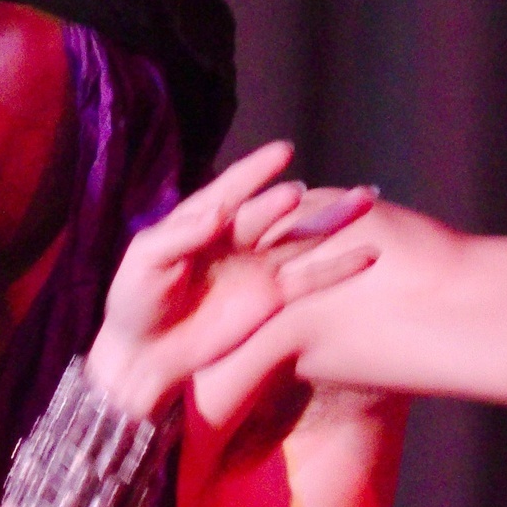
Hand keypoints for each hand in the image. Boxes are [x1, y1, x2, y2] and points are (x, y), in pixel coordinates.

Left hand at [86, 141, 379, 416]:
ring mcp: (257, 268)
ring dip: (334, 221)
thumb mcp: (146, 262)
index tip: (282, 151)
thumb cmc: (135, 302)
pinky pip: (312, 280)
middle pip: (272, 213)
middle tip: (304, 193)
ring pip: (302, 239)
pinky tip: (370, 255)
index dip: (255, 171)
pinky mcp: (272, 300)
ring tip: (367, 199)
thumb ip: (179, 235)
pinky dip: (341, 267)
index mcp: (202, 222)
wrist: (144, 355)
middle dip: (292, 201)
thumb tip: (216, 210)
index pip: (232, 190)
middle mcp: (236, 239)